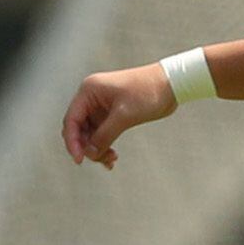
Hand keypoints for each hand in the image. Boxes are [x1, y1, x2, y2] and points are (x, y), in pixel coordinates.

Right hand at [60, 64, 176, 169]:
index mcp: (89, 91)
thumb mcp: (125, 115)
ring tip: (111, 160)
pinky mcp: (112, 113)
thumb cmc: (148, 91)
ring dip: (97, 148)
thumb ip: (105, 135)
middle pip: (78, 128)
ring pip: (90, 133)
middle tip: (100, 160)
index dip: (72, 142)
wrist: (171, 83)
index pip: (71, 120)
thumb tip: (91, 153)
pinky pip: (102, 132)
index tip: (80, 159)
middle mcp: (92, 97)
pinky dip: (105, 144)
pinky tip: (112, 157)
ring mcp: (101, 105)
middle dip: (87, 146)